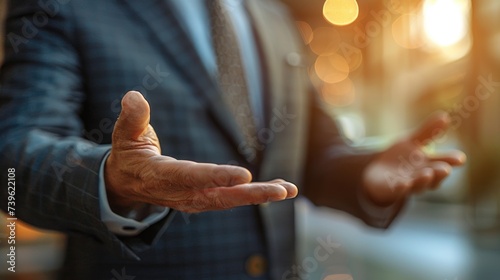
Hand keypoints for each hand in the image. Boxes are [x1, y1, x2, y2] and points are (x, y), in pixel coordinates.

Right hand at [105, 91, 296, 214]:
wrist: (127, 186)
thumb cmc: (128, 157)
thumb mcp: (124, 136)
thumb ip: (132, 118)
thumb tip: (134, 96)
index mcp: (161, 177)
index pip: (191, 176)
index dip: (216, 176)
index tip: (244, 176)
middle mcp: (181, 193)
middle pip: (219, 196)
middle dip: (251, 194)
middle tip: (280, 191)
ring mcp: (193, 200)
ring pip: (230, 200)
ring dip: (260, 195)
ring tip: (288, 190)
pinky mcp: (202, 199)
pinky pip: (231, 198)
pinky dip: (253, 194)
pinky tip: (277, 188)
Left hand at [362, 112, 465, 205]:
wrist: (378, 176)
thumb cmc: (400, 158)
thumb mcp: (412, 142)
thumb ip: (428, 132)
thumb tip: (445, 116)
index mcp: (428, 164)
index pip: (442, 162)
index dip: (451, 160)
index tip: (461, 158)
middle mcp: (421, 177)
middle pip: (433, 177)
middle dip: (439, 173)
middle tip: (445, 169)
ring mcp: (407, 185)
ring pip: (417, 185)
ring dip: (422, 180)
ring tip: (427, 174)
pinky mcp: (392, 191)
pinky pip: (398, 191)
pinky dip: (401, 188)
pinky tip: (403, 184)